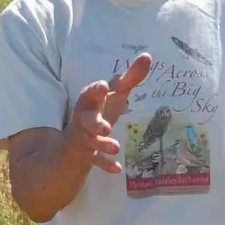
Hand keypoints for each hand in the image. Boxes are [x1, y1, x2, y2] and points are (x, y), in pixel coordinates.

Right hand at [65, 53, 151, 173]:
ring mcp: (84, 137)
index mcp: (89, 101)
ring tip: (116, 147)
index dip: (94, 90)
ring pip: (90, 141)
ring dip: (102, 144)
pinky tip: (117, 168)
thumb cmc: (100, 109)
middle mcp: (84, 119)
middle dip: (94, 123)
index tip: (102, 86)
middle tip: (105, 127)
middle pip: (85, 120)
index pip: (89, 93)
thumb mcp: (115, 93)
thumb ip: (130, 77)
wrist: (77, 137)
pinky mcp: (88, 153)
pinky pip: (95, 160)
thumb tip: (147, 55)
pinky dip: (105, 164)